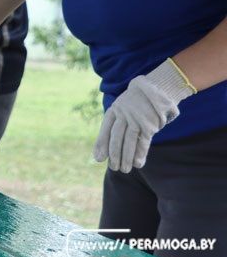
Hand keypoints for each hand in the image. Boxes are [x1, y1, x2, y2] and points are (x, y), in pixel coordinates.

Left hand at [93, 58, 194, 172]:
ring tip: (124, 169)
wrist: (158, 87)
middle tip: (113, 167)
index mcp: (115, 109)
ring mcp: (136, 119)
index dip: (101, 144)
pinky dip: (140, 153)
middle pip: (116, 138)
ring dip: (126, 157)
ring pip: (128, 142)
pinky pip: (143, 141)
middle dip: (114, 154)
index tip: (98, 158)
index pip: (105, 129)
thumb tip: (111, 136)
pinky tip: (138, 164)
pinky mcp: (149, 124)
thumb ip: (118, 120)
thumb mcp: (124, 105)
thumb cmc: (138, 100)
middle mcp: (123, 114)